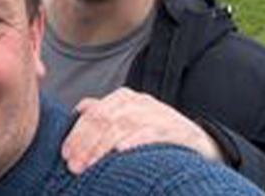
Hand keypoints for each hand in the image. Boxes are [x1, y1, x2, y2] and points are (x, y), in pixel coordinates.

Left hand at [61, 87, 222, 173]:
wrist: (198, 140)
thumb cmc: (155, 131)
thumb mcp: (128, 119)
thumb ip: (105, 112)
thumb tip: (80, 109)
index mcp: (123, 98)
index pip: (94, 113)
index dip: (77, 134)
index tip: (65, 154)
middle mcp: (139, 102)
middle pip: (105, 120)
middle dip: (86, 144)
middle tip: (74, 166)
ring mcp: (157, 114)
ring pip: (123, 127)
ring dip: (103, 147)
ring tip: (89, 165)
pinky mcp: (175, 129)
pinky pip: (151, 133)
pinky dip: (135, 141)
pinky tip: (120, 152)